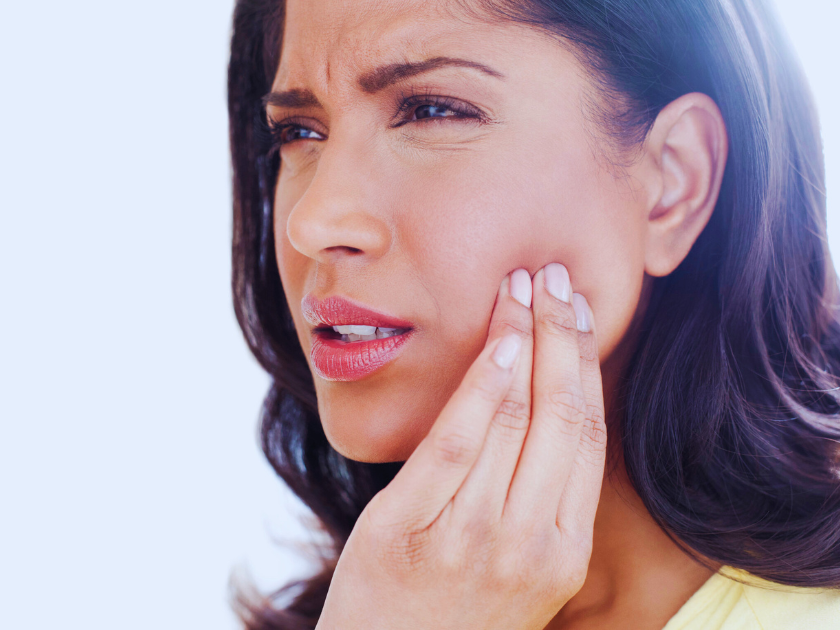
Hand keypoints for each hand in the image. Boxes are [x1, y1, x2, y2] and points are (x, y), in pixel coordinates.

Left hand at [315, 263, 605, 629]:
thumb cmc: (451, 609)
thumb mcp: (516, 565)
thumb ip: (536, 496)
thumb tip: (542, 399)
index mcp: (563, 551)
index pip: (587, 436)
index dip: (585, 363)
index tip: (578, 312)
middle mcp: (529, 544)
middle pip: (561, 415)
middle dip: (562, 335)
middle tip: (555, 278)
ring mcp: (471, 538)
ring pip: (516, 417)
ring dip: (524, 339)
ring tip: (522, 286)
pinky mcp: (409, 528)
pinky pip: (457, 440)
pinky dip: (483, 383)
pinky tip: (497, 338)